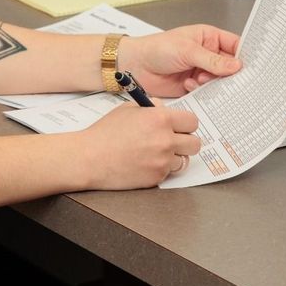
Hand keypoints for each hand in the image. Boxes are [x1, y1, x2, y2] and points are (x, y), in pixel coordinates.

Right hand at [80, 103, 201, 188]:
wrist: (90, 158)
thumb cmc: (105, 132)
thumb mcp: (128, 109)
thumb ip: (152, 107)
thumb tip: (165, 109)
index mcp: (160, 119)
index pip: (192, 121)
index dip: (186, 124)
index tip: (179, 126)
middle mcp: (166, 140)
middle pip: (195, 143)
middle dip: (185, 141)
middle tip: (172, 141)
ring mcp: (162, 161)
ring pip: (184, 160)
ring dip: (174, 157)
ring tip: (156, 153)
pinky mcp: (156, 178)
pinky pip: (168, 172)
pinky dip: (160, 168)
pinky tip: (144, 163)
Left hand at [121, 25, 240, 97]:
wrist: (136, 65)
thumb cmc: (157, 48)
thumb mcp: (187, 50)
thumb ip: (212, 60)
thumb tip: (236, 65)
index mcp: (208, 37)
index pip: (234, 45)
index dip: (245, 55)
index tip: (254, 66)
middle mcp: (207, 54)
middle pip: (230, 66)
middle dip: (230, 74)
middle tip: (232, 80)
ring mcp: (201, 70)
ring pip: (219, 81)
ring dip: (212, 83)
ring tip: (199, 79)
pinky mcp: (193, 85)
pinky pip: (207, 92)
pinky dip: (201, 90)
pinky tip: (188, 84)